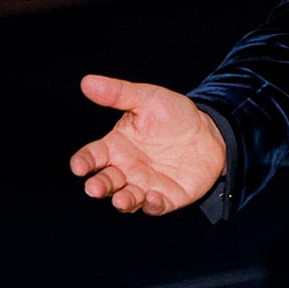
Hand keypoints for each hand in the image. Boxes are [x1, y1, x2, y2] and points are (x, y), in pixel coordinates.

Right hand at [69, 74, 225, 214]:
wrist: (209, 131)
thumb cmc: (173, 115)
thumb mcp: (147, 98)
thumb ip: (118, 93)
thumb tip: (87, 81)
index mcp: (115, 147)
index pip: (92, 156)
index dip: (83, 162)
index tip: (78, 166)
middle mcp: (126, 169)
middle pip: (105, 181)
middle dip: (98, 186)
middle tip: (94, 188)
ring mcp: (145, 185)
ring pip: (127, 198)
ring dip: (122, 201)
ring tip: (120, 199)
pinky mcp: (167, 197)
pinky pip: (157, 206)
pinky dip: (152, 205)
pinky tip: (152, 199)